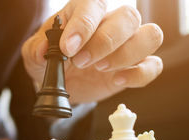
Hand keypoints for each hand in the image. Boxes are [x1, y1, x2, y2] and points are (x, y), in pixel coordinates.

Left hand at [22, 0, 162, 103]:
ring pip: (150, 35)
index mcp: (85, 11)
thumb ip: (36, 50)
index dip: (84, 24)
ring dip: (127, 54)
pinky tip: (117, 80)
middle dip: (105, 42)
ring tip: (100, 69)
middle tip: (81, 62)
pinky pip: (153, 65)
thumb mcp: (34, 55)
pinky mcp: (136, 66)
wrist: (63, 82)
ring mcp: (127, 44)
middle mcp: (111, 23)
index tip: (68, 47)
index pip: (94, 5)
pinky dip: (139, 74)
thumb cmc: (51, 61)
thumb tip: (44, 50)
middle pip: (128, 17)